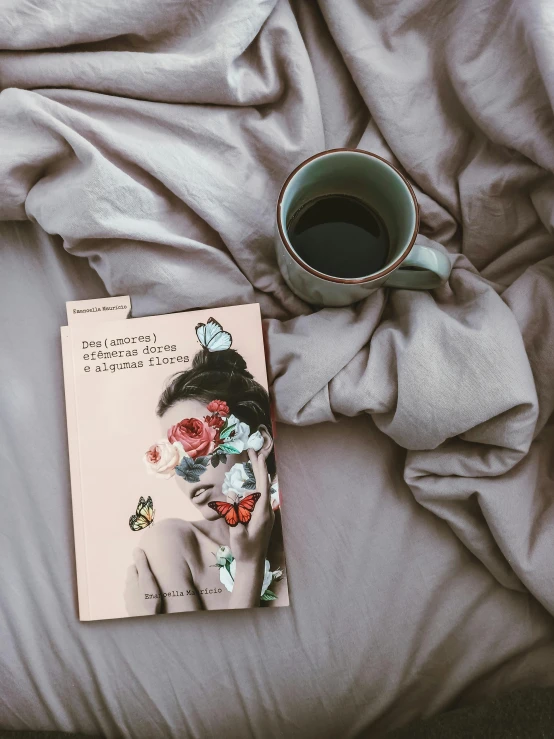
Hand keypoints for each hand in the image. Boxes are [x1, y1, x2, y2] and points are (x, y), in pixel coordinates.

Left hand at [124, 548, 161, 615]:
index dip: (140, 565)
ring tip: (149, 588)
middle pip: (132, 578)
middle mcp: (127, 590)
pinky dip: (139, 597)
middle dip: (139, 575)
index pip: (132, 566)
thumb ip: (142, 564)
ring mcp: (129, 600)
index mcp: (131, 580)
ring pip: (132, 589)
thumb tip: (136, 549)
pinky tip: (146, 600)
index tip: (149, 566)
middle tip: (151, 576)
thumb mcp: (147, 578)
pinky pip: (135, 599)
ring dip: (139, 587)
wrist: (146, 621)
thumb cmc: (149, 599)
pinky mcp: (132, 609)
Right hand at [229, 448, 274, 565]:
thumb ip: (234, 512)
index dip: (261, 471)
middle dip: (258, 468)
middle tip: (253, 452)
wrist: (252, 564)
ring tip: (251, 469)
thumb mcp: (236, 532)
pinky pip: (257, 499)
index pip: (263, 487)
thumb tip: (232, 493)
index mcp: (262, 513)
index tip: (258, 456)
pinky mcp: (262, 517)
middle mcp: (267, 510)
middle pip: (263, 485)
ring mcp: (266, 514)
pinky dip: (253, 490)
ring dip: (254, 480)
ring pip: (259, 492)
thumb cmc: (244, 549)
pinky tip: (247, 492)